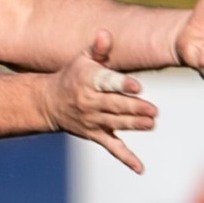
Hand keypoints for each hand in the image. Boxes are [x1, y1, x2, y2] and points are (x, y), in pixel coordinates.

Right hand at [39, 30, 158, 173]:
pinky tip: (140, 168)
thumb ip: (98, 49)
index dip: (122, 85)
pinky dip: (126, 159)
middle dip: (134, 109)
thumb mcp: (82, 59)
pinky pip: (112, 148)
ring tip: (152, 123)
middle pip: (114, 106)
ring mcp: (92, 122)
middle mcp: (89, 103)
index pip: (107, 83)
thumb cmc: (73, 76)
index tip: (138, 87)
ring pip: (116, 125)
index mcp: (88, 82)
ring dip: (134, 126)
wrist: (49, 103)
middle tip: (154, 110)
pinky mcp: (95, 135)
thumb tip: (106, 34)